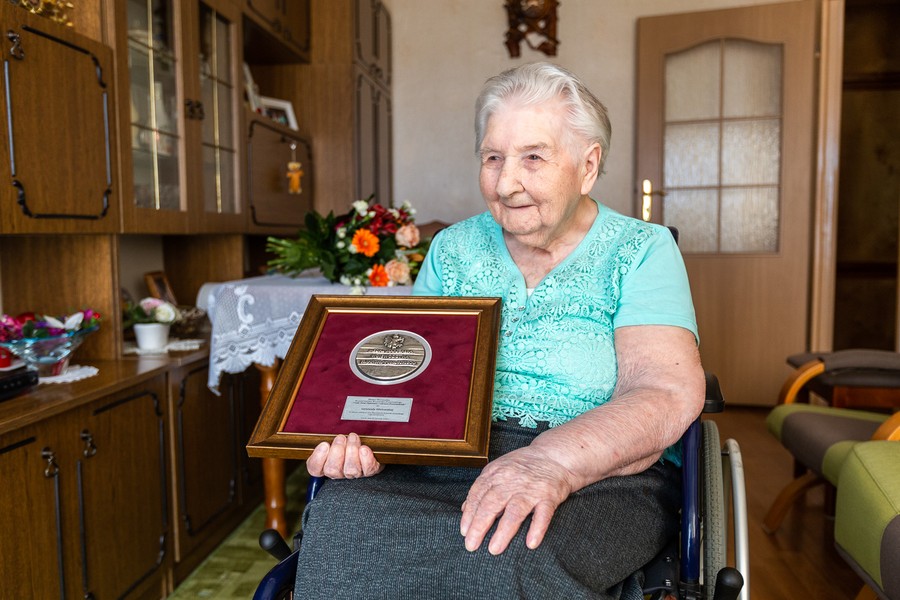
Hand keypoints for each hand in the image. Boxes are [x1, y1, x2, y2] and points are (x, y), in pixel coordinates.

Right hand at [306, 433, 383, 478]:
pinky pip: (368, 469)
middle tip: (341, 438)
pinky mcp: (370, 471)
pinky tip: (364, 449)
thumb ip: (328, 437)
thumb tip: (323, 431)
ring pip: (350, 469)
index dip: (318, 458)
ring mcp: (354, 473)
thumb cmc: (348, 442)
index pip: (314, 469)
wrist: (370, 449)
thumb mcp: (335, 438)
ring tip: (353, 438)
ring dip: (351, 451)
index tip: (324, 444)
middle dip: (336, 451)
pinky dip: (366, 459)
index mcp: (326, 465)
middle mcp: (339, 472)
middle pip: (332, 470)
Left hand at [459, 446, 574, 554]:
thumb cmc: (523, 466)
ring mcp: (531, 488)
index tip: (464, 532)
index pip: (478, 494)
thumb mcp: (499, 469)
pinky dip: (537, 529)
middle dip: (479, 525)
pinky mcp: (550, 496)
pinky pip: (543, 514)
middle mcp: (512, 480)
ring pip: (515, 511)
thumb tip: (464, 509)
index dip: (469, 513)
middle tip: (471, 545)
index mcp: (496, 473)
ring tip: (494, 549)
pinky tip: (530, 544)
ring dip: (504, 531)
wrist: (555, 455)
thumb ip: (482, 488)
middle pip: (492, 503)